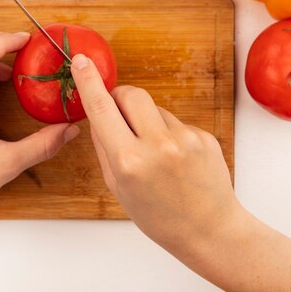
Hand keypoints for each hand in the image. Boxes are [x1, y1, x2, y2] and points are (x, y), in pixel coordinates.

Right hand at [70, 53, 239, 255]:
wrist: (208, 230)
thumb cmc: (158, 216)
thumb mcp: (118, 187)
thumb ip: (105, 148)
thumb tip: (98, 116)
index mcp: (128, 161)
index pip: (102, 109)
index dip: (89, 82)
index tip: (82, 61)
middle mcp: (157, 145)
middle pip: (131, 94)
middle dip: (120, 97)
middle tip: (119, 113)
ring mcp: (184, 138)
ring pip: (154, 109)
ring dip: (147, 121)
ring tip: (156, 154)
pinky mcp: (203, 136)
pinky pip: (175, 122)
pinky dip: (169, 134)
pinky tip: (176, 160)